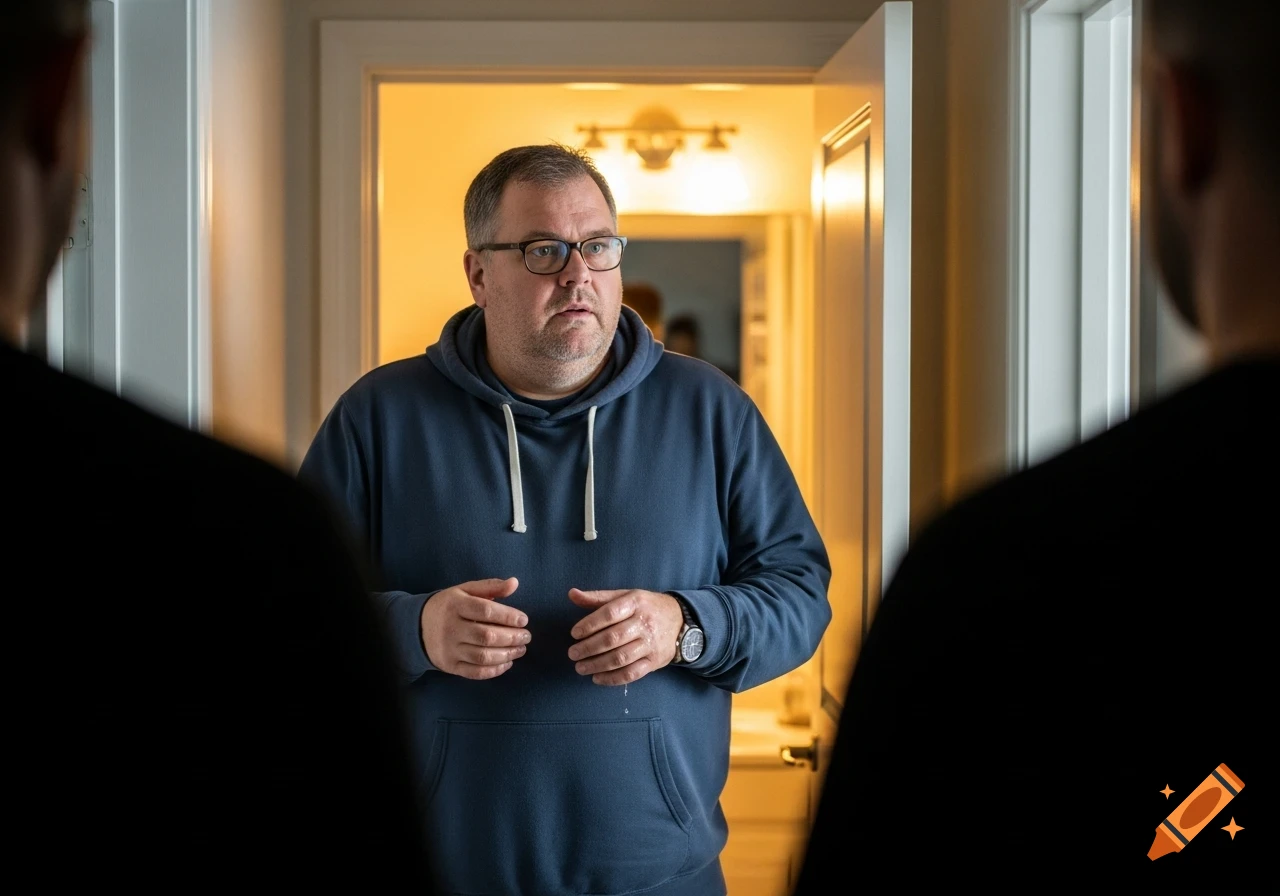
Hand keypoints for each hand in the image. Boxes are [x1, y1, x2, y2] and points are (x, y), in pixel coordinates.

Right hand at [421, 578, 529, 679]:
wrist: (417, 626)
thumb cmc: (449, 606)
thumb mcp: (465, 590)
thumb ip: (490, 587)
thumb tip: (514, 583)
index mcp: (455, 605)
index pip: (486, 611)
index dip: (508, 616)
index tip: (524, 620)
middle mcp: (450, 628)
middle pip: (486, 636)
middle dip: (511, 638)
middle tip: (526, 637)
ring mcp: (449, 649)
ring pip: (482, 656)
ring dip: (507, 655)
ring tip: (520, 649)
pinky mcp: (450, 666)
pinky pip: (475, 673)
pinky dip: (495, 670)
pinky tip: (507, 663)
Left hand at [566, 588, 682, 685]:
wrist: (681, 620)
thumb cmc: (646, 607)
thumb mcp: (626, 596)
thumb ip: (598, 598)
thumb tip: (572, 594)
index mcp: (635, 603)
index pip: (610, 613)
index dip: (590, 624)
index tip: (574, 633)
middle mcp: (644, 623)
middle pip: (613, 638)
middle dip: (589, 648)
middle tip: (572, 654)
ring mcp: (650, 644)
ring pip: (621, 658)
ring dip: (597, 665)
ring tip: (580, 668)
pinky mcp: (654, 661)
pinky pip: (632, 673)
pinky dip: (613, 678)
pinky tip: (597, 678)